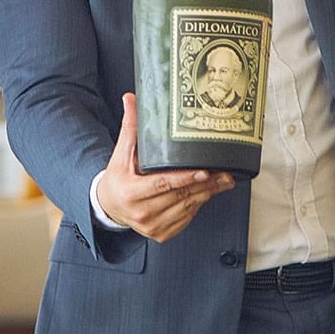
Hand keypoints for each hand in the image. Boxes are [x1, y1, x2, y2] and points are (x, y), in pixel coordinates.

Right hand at [96, 93, 233, 242]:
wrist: (109, 206)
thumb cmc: (118, 177)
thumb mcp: (121, 153)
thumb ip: (131, 127)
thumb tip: (131, 98)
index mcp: (131, 193)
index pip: (162, 184)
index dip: (184, 179)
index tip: (203, 171)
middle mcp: (141, 213)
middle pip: (180, 197)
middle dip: (206, 185)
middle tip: (225, 173)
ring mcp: (152, 227)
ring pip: (187, 208)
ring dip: (207, 194)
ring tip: (223, 181)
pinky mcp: (161, 234)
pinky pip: (186, 219)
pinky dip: (198, 205)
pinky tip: (207, 193)